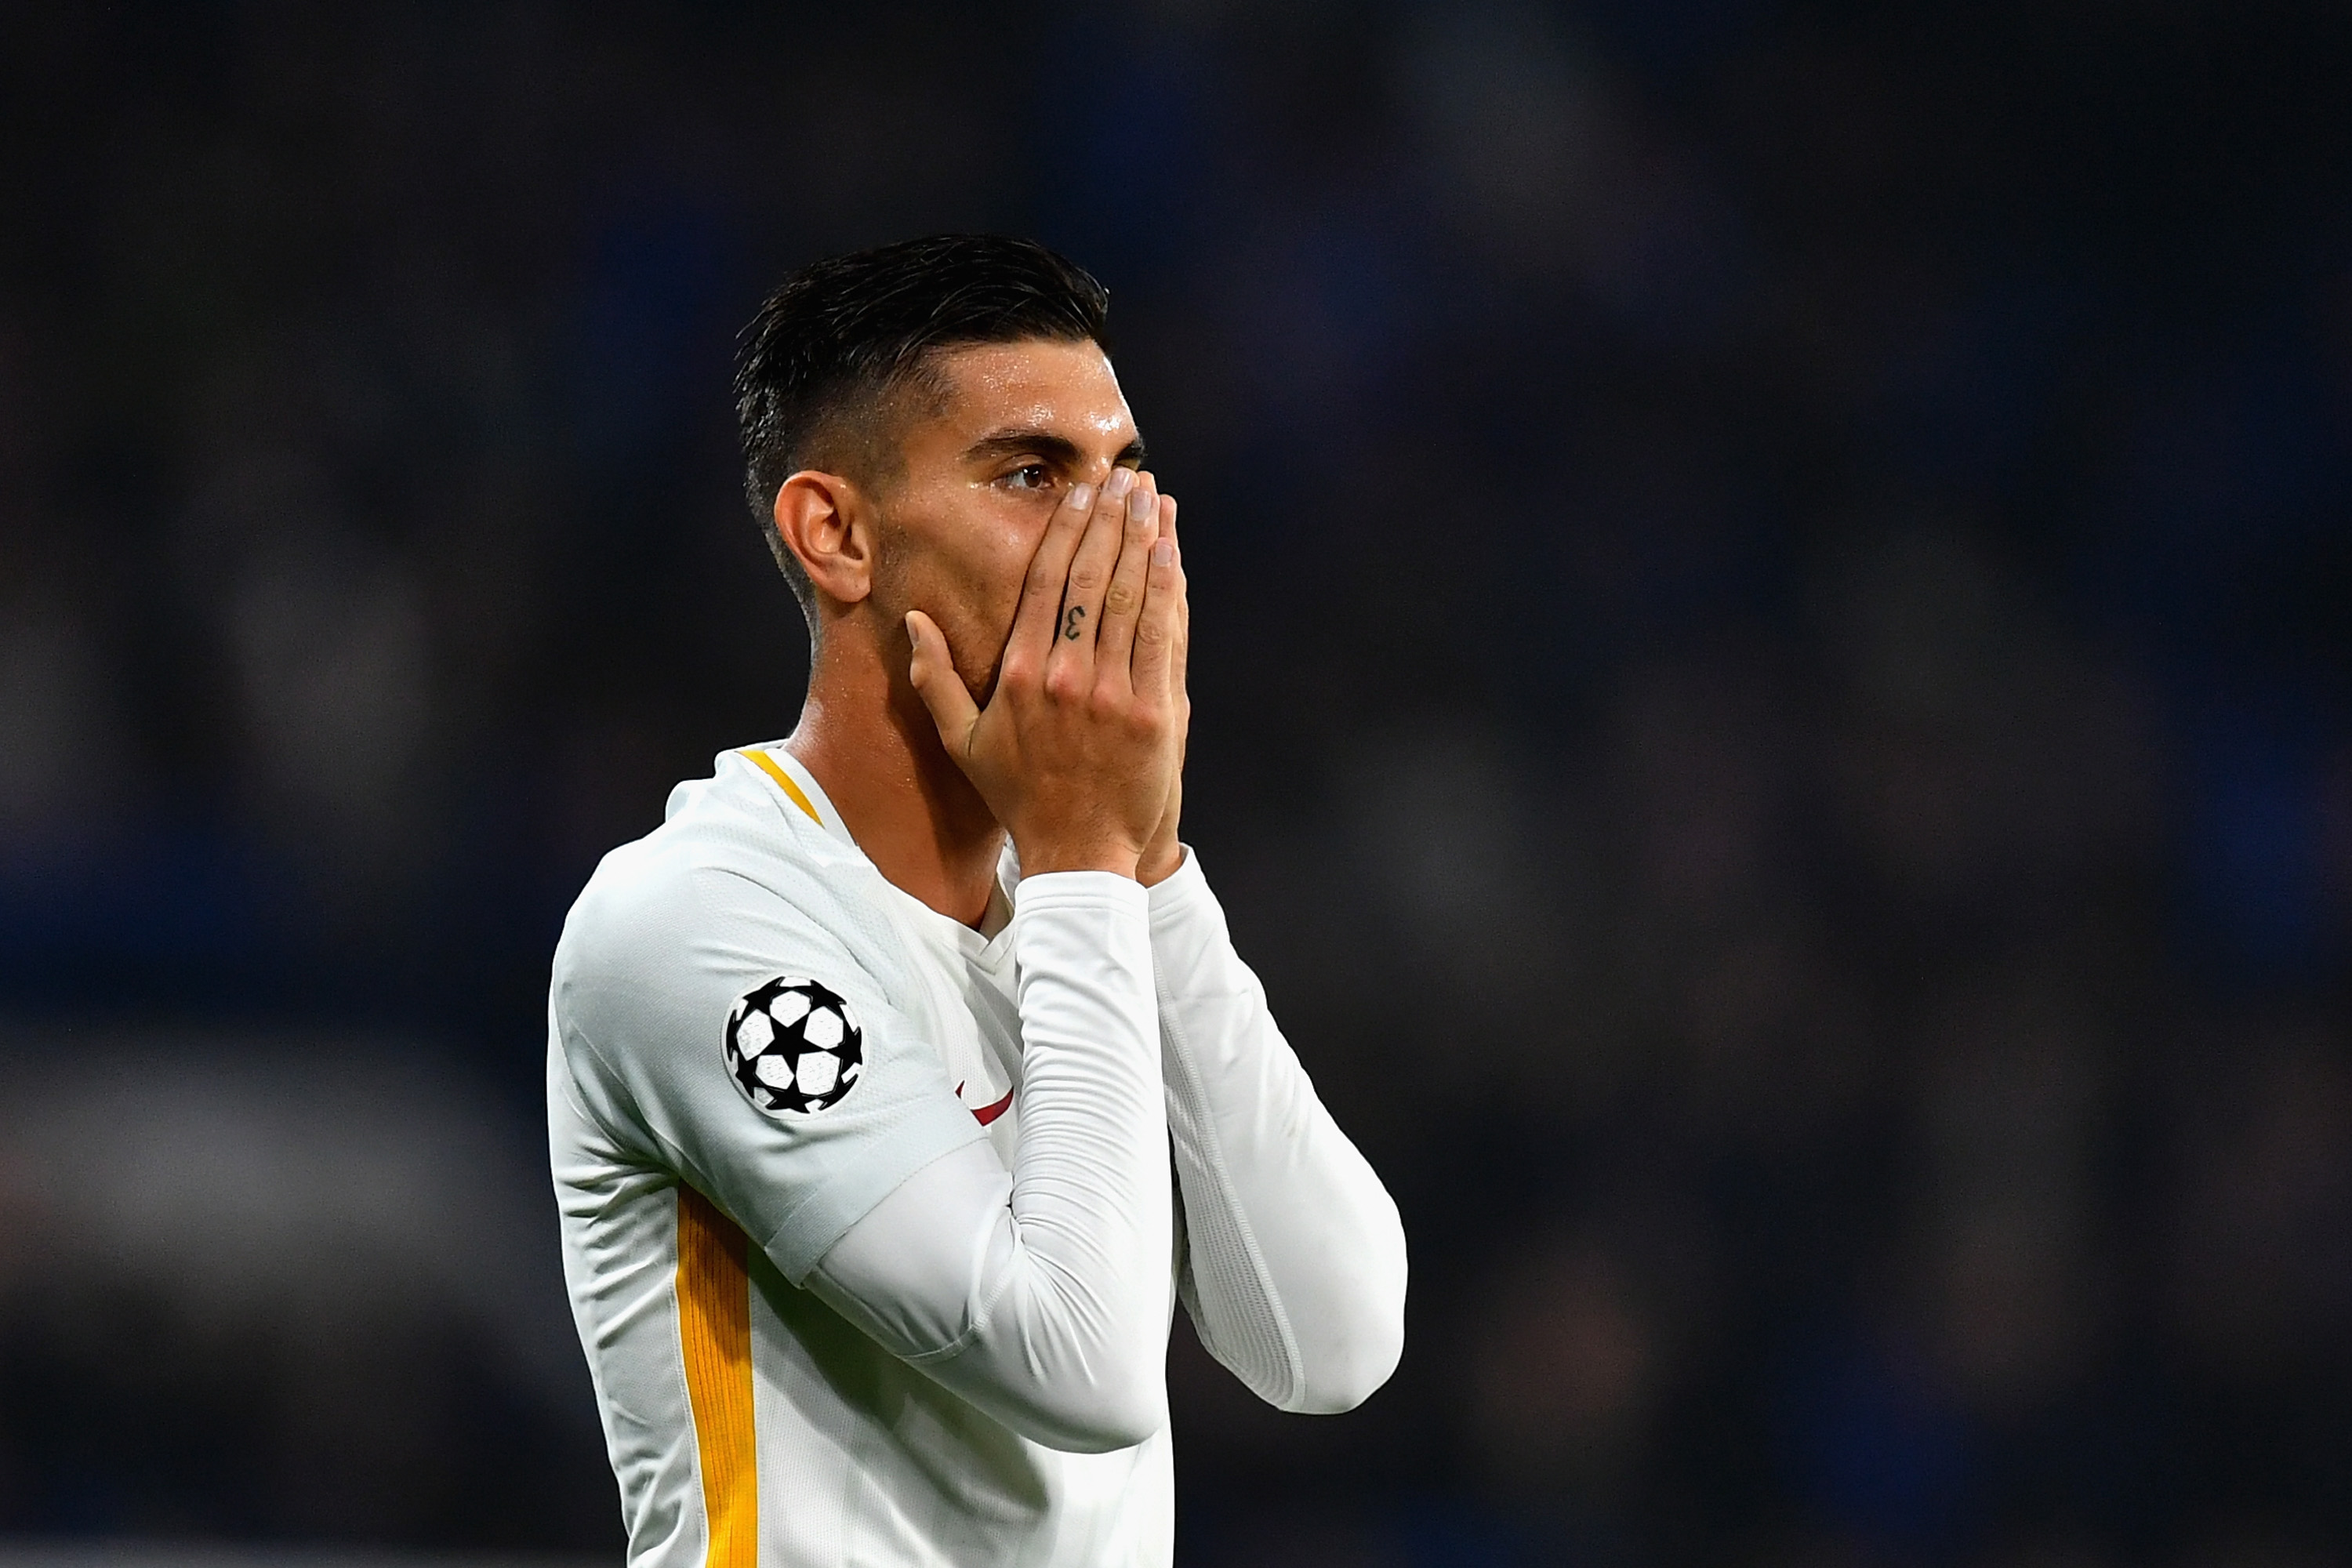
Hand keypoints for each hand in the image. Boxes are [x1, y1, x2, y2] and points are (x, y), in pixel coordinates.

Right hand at [906, 467, 1185, 879]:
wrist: (1079, 854)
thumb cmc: (1020, 796)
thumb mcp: (963, 741)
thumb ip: (935, 678)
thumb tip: (914, 621)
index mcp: (1018, 674)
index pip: (1043, 582)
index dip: (1065, 530)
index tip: (1079, 492)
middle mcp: (1064, 676)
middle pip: (1090, 577)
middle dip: (1110, 520)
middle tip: (1124, 478)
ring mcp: (1113, 693)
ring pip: (1131, 597)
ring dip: (1144, 539)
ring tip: (1152, 498)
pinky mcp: (1155, 713)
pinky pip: (1162, 635)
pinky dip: (1169, 587)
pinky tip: (1171, 552)